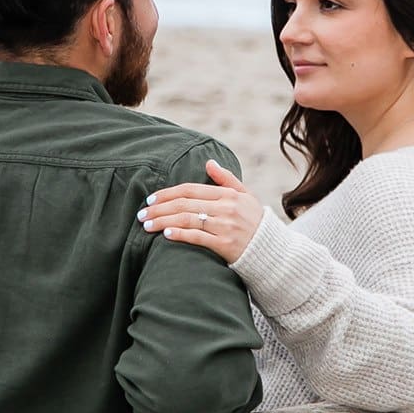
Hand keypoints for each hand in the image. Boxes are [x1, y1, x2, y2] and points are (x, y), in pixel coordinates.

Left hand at [139, 160, 263, 263]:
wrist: (272, 250)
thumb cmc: (255, 221)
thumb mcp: (245, 195)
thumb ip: (226, 179)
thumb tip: (209, 163)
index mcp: (228, 194)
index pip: (190, 189)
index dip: (167, 193)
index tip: (150, 199)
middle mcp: (226, 208)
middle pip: (184, 204)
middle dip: (159, 208)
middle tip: (141, 214)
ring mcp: (225, 226)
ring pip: (187, 219)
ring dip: (163, 221)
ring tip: (147, 226)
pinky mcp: (225, 245)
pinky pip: (198, 238)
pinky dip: (181, 234)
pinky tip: (166, 235)